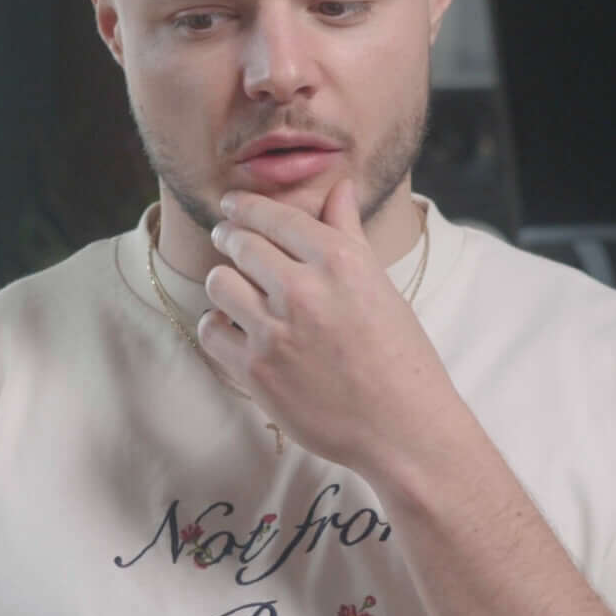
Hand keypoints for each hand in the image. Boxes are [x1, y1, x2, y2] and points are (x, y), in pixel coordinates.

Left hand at [198, 182, 465, 476]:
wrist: (403, 428)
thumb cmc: (399, 355)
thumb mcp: (379, 285)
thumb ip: (348, 232)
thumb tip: (338, 186)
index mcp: (339, 261)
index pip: (274, 216)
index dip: (245, 206)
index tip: (233, 205)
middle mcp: (303, 290)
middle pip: (239, 243)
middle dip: (230, 238)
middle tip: (229, 241)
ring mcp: (275, 331)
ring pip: (219, 282)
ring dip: (225, 282)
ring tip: (237, 289)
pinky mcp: (256, 370)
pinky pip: (212, 330)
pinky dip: (220, 326)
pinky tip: (236, 328)